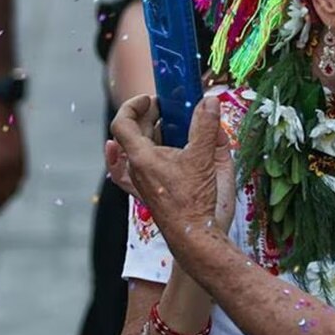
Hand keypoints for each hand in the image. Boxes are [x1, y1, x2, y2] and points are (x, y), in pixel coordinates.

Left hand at [110, 95, 236, 238]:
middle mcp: (136, 168)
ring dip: (147, 134)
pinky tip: (131, 154)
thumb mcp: (205, 158)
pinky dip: (124, 159)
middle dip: (149, 115)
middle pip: (131, 134)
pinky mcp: (146, 193)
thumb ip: (207, 127)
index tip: (153, 98)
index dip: (134, 105)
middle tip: (170, 107)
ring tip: (167, 125)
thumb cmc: (196, 200)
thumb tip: (210, 101)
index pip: (123, 123)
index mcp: (143, 157)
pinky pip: (127, 173)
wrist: (194, 236)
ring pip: (133, 151)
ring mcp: (140, 182)